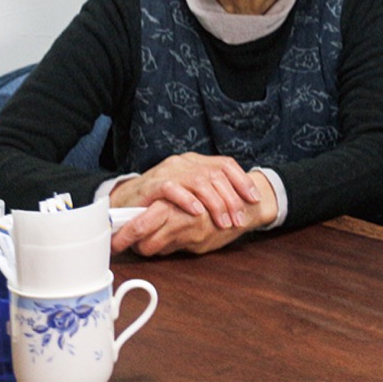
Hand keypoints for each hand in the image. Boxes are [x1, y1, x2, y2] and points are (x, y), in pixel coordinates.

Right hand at [109, 152, 260, 229]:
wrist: (127, 199)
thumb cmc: (163, 199)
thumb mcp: (191, 191)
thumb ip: (210, 191)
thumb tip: (240, 203)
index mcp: (196, 161)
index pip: (226, 164)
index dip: (242, 181)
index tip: (254, 199)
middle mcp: (185, 162)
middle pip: (216, 175)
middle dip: (231, 199)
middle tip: (239, 219)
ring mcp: (169, 171)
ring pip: (199, 182)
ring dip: (215, 203)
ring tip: (223, 221)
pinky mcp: (153, 184)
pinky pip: (173, 189)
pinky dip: (187, 200)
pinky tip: (198, 212)